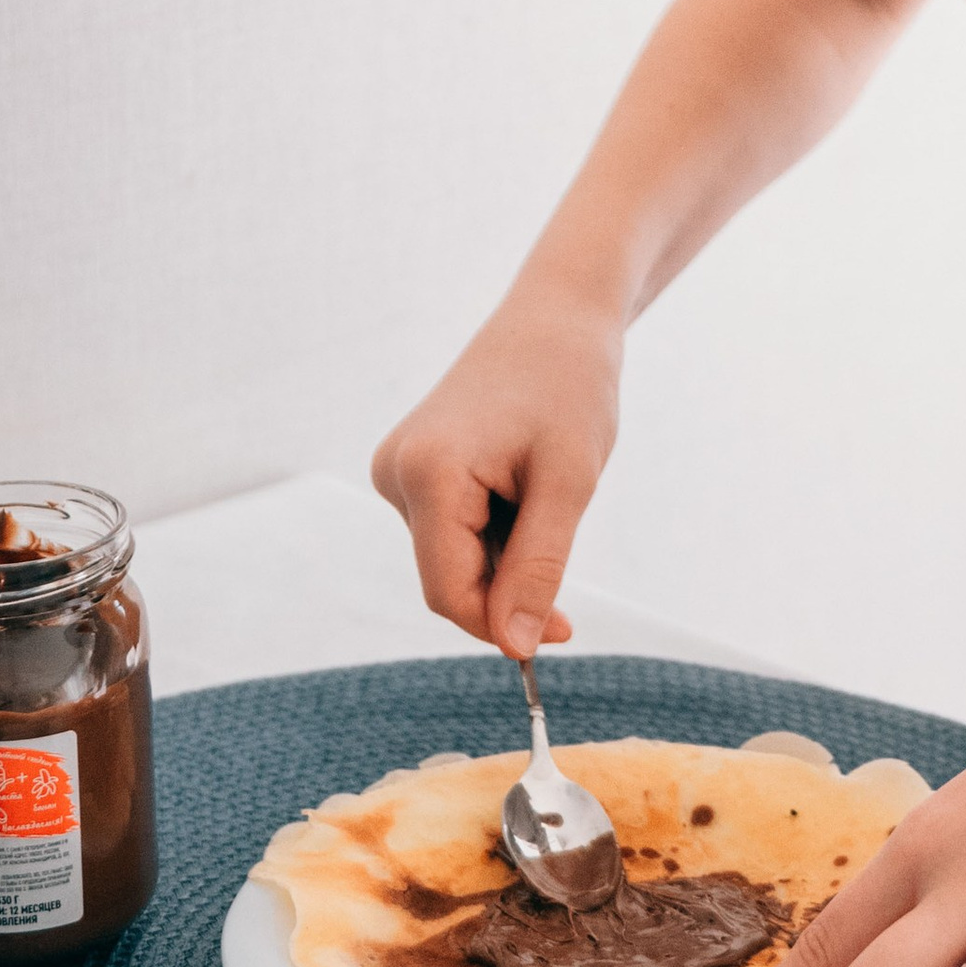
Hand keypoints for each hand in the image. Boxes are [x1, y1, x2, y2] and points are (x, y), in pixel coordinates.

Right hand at [371, 286, 623, 658]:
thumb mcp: (568, 484)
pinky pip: (451, 530)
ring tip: (543, 492)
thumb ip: (538, 568)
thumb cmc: (570, 387)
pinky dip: (494, 531)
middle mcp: (395, 473)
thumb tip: (516, 647)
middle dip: (509, 586)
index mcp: (426, 473)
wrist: (557, 319)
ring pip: (453, 558)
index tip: (563, 632)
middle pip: (450, 578)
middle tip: (568, 555)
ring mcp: (397, 470)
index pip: (450, 592)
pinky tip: (521, 486)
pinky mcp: (410, 469)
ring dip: (505, 554)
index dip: (502, 625)